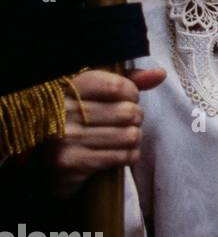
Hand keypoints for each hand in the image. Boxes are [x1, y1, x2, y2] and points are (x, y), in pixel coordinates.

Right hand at [42, 68, 166, 197]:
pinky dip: (128, 156)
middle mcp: (64, 110)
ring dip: (133, 139)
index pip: (119, 86)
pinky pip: (122, 157)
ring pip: (130, 136)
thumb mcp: (92, 93)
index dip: (132, 94)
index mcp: (68, 87)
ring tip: (121, 138)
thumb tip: (159, 73)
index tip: (126, 100)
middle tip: (125, 123)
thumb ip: (125, 81)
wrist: (39, 161)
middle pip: (129, 113)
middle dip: (135, 119)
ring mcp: (66, 138)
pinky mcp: (71, 163)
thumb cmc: (73, 121)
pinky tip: (117, 154)